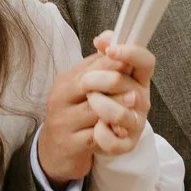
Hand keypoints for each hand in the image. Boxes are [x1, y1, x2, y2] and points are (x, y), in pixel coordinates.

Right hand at [36, 33, 153, 182]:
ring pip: (97, 110)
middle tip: (137, 94)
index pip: (93, 64)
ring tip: (136, 111)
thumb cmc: (75, 115)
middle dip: (117, 84)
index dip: (115, 60)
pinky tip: (122, 133)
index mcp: (67, 80)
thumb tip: (112, 38)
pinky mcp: (69, 143)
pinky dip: (112, 134)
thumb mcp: (84, 89)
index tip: (130, 62)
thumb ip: (100, 66)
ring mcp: (64, 120)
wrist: (53, 151)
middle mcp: (61, 96)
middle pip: (91, 82)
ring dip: (120, 111)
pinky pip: (96, 137)